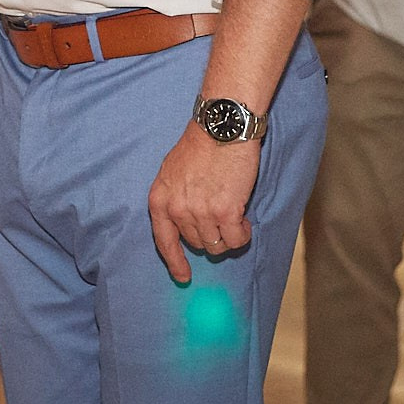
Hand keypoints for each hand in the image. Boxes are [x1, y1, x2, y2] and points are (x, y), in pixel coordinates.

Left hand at [148, 127, 261, 284]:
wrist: (222, 127)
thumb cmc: (201, 145)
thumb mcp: (172, 172)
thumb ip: (175, 198)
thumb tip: (185, 222)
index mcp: (160, 199)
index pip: (164, 241)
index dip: (175, 261)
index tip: (184, 276)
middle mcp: (177, 210)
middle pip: (196, 243)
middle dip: (210, 234)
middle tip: (221, 215)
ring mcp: (200, 212)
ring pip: (216, 245)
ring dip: (228, 235)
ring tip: (234, 213)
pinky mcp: (225, 212)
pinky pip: (236, 239)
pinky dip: (243, 234)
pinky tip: (244, 219)